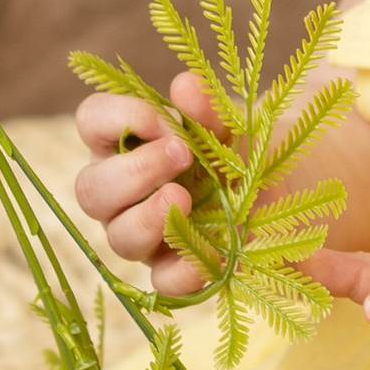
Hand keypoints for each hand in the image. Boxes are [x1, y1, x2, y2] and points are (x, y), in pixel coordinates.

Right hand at [74, 70, 211, 295]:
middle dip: (133, 171)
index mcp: (124, 144)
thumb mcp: (227, 124)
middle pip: (91, 189)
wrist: (278, 191)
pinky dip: (184, 270)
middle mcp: (122, 194)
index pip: (91, 121)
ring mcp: (143, 236)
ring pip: (118, 236)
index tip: (164, 120)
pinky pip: (162, 283)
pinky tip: (213, 255)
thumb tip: (184, 86)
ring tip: (184, 199)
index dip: (116, 117)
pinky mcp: (171, 272)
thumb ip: (206, 107)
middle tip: (181, 155)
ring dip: (148, 217)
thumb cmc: (233, 149)